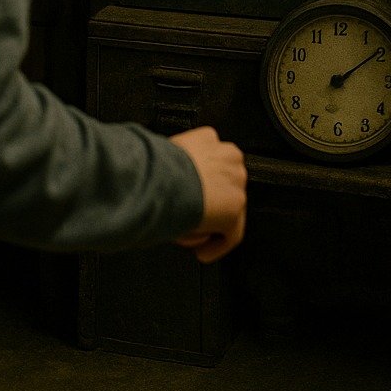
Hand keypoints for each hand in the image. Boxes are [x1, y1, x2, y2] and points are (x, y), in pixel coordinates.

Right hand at [169, 126, 246, 263]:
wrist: (162, 180)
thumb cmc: (154, 169)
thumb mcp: (166, 152)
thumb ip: (175, 161)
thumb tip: (162, 175)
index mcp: (208, 138)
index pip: (212, 162)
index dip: (201, 183)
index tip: (189, 195)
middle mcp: (228, 157)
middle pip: (223, 185)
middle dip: (208, 204)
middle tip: (188, 217)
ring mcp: (235, 182)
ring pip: (227, 209)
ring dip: (210, 225)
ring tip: (189, 234)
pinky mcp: (235, 207)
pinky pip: (232, 235)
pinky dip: (215, 246)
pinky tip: (201, 253)